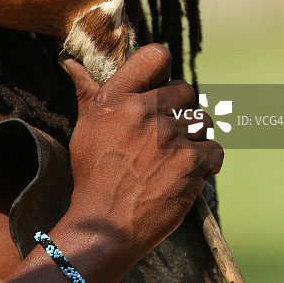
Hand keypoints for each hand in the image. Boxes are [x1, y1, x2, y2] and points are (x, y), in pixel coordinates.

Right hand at [61, 43, 222, 265]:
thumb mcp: (85, 126)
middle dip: (180, 110)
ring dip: (194, 137)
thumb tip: (69, 60)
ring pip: (203, 121)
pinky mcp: (191, 163)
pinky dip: (206, 162)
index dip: (163, 69)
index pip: (155, 55)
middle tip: (166, 132)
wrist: (104, 227)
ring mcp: (170, 137)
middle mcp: (144, 111)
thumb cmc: (92, 175)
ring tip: (175, 155)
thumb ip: (87, 90)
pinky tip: (188, 171)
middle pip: (185, 91)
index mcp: (117, 98)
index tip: (160, 86)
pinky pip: (214, 150)